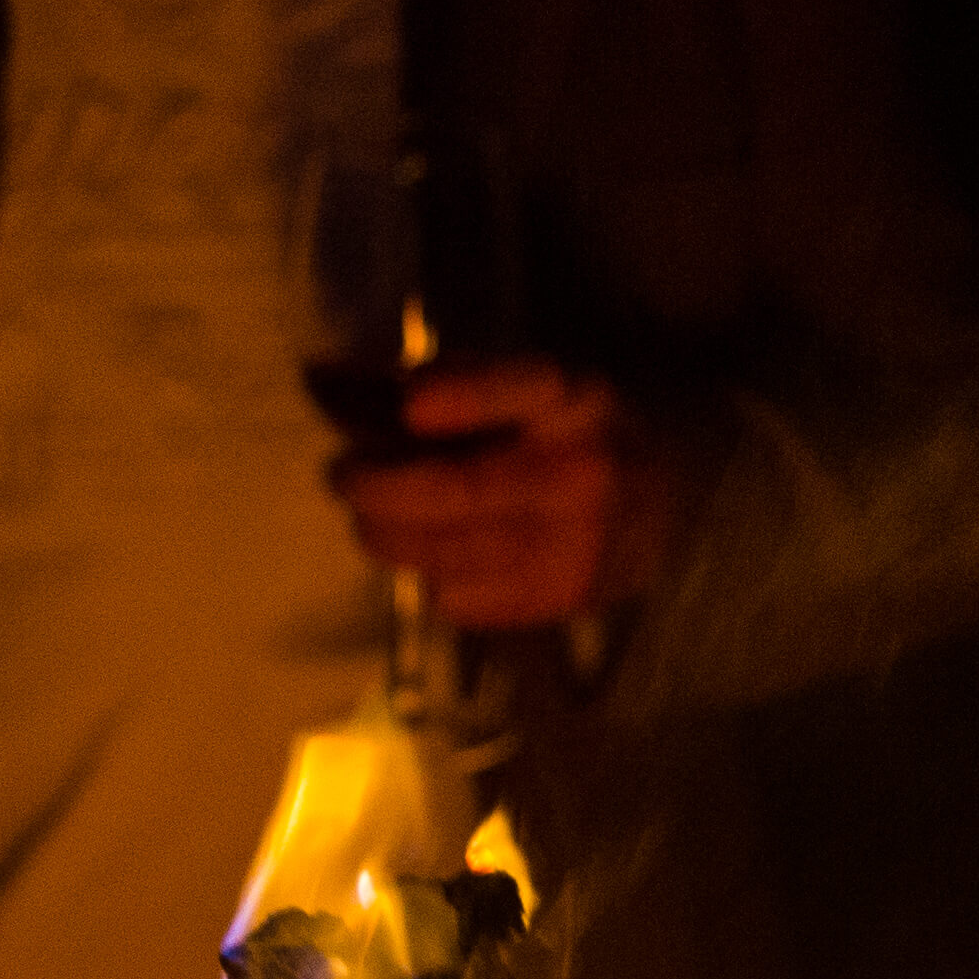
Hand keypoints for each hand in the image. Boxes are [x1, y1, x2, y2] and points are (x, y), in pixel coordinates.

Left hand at [331, 358, 663, 633]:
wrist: (661, 503)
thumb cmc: (555, 430)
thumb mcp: (511, 385)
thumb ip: (420, 381)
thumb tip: (316, 379)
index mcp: (573, 397)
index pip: (521, 389)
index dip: (465, 397)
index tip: (413, 406)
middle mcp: (581, 471)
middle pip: (457, 489)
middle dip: (376, 487)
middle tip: (341, 475)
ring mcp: (574, 543)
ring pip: (444, 552)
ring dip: (384, 536)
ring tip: (370, 516)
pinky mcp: (558, 598)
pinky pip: (457, 595)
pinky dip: (426, 575)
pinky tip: (434, 553)